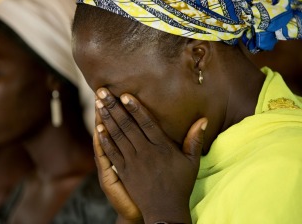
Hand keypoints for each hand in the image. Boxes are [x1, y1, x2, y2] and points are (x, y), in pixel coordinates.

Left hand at [95, 88, 207, 223]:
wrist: (165, 210)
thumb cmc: (181, 184)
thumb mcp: (192, 162)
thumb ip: (195, 139)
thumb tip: (204, 119)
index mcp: (162, 148)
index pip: (146, 123)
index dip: (135, 108)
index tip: (124, 94)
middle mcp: (145, 152)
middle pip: (127, 126)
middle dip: (113, 107)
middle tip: (102, 91)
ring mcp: (133, 162)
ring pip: (117, 136)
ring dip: (106, 119)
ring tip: (97, 104)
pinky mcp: (124, 172)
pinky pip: (112, 153)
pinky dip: (104, 140)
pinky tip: (98, 129)